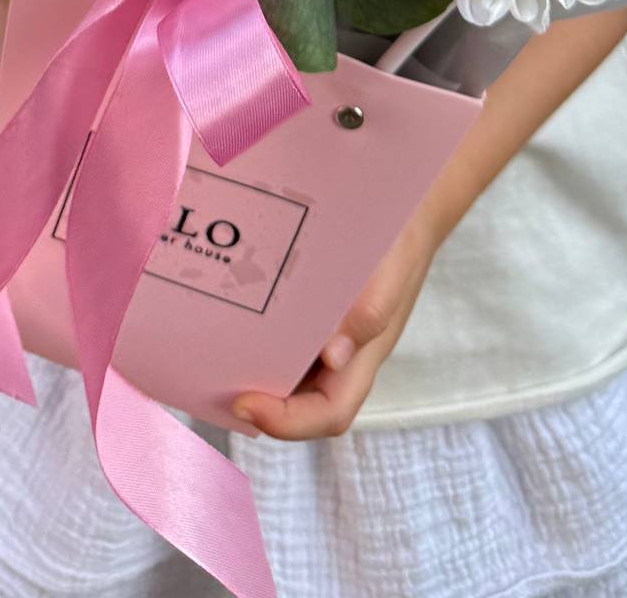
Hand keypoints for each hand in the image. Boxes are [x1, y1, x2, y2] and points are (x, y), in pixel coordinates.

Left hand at [230, 207, 441, 440]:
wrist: (409, 206)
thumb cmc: (401, 242)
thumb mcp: (390, 271)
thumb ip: (369, 312)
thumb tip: (333, 357)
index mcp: (365, 356)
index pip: (329, 412)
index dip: (286, 421)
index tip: (244, 403)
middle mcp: (346, 354)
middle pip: (302, 400)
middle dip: (260, 399)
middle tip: (216, 378)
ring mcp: (332, 333)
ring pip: (292, 370)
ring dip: (258, 367)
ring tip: (218, 349)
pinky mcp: (319, 308)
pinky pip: (289, 333)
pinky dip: (263, 332)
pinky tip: (237, 309)